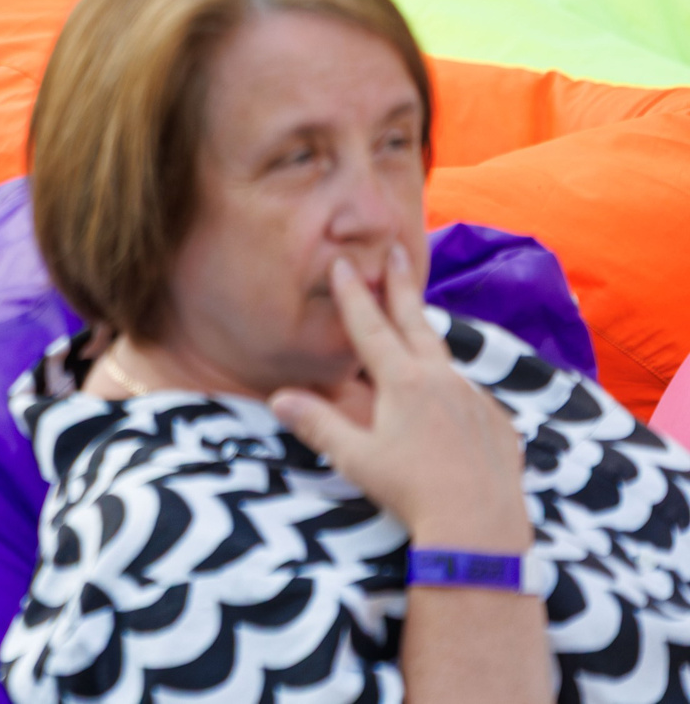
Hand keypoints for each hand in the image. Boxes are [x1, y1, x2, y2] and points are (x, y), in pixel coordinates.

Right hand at [270, 246, 532, 549]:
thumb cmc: (413, 492)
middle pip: (415, 321)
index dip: (354, 294)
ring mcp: (473, 398)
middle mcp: (441, 380)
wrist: (481, 527)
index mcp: (404, 382)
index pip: (371, 327)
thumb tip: (278, 397)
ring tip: (416, 317)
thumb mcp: (356, 458)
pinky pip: (467, 391)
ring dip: (425, 331)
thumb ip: (318, 424)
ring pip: (444, 355)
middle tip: (398, 247)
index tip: (345, 261)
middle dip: (401, 283)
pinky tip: (444, 396)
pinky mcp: (495, 421)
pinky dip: (450, 382)